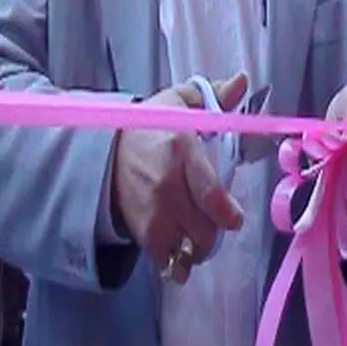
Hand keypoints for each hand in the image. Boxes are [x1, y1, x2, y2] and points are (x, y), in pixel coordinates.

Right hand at [111, 73, 247, 283]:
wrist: (104, 152)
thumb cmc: (152, 128)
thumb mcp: (180, 103)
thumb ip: (215, 96)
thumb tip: (242, 81)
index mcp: (181, 150)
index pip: (210, 193)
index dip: (227, 214)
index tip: (234, 219)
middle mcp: (167, 186)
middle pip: (205, 228)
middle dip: (216, 231)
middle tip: (217, 224)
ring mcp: (151, 212)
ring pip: (189, 247)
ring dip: (199, 249)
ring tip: (200, 238)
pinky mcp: (140, 231)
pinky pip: (166, 260)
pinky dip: (177, 264)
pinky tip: (181, 256)